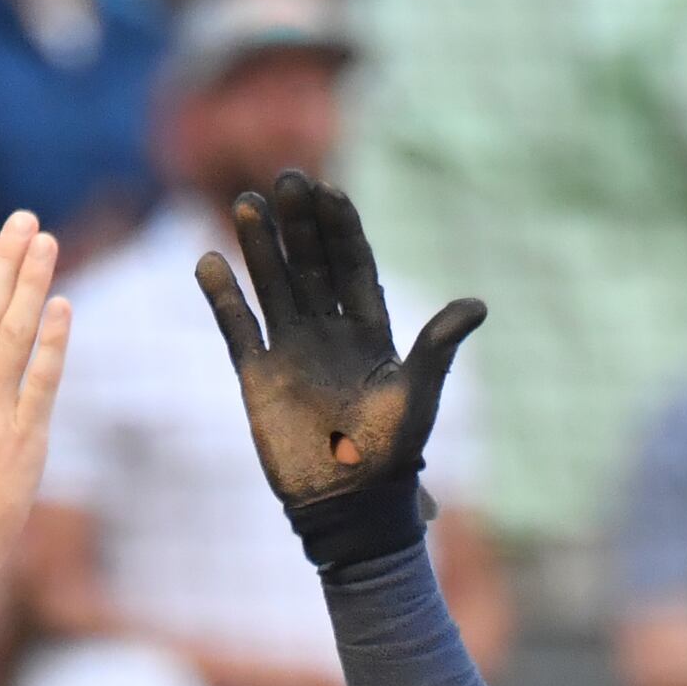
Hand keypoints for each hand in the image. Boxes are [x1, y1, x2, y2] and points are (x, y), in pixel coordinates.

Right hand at [195, 169, 483, 517]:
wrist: (348, 506)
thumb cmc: (391, 453)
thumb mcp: (418, 396)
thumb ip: (437, 347)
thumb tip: (476, 305)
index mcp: (370, 331)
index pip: (354, 266)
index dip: (342, 229)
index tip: (330, 191)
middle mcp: (329, 332)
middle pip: (311, 265)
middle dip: (299, 224)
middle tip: (286, 179)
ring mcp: (292, 351)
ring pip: (273, 286)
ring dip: (260, 247)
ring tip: (246, 202)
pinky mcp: (258, 377)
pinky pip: (238, 329)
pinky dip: (224, 298)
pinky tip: (209, 261)